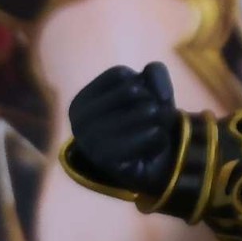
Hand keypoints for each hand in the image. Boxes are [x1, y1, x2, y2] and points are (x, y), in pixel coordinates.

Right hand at [67, 62, 181, 193]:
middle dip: (153, 101)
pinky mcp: (114, 164)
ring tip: (151, 135)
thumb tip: (159, 98)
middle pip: (134, 90)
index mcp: (81, 102)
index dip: (140, 84)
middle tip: (148, 122)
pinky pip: (154, 135)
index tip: (136, 106)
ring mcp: (92, 145)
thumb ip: (155, 72)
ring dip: (162, 121)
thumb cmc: (144, 121)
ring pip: (148, 111)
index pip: (120, 74)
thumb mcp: (150, 86)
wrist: (151, 168)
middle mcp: (79, 123)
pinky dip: (162, 139)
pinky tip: (149, 151)